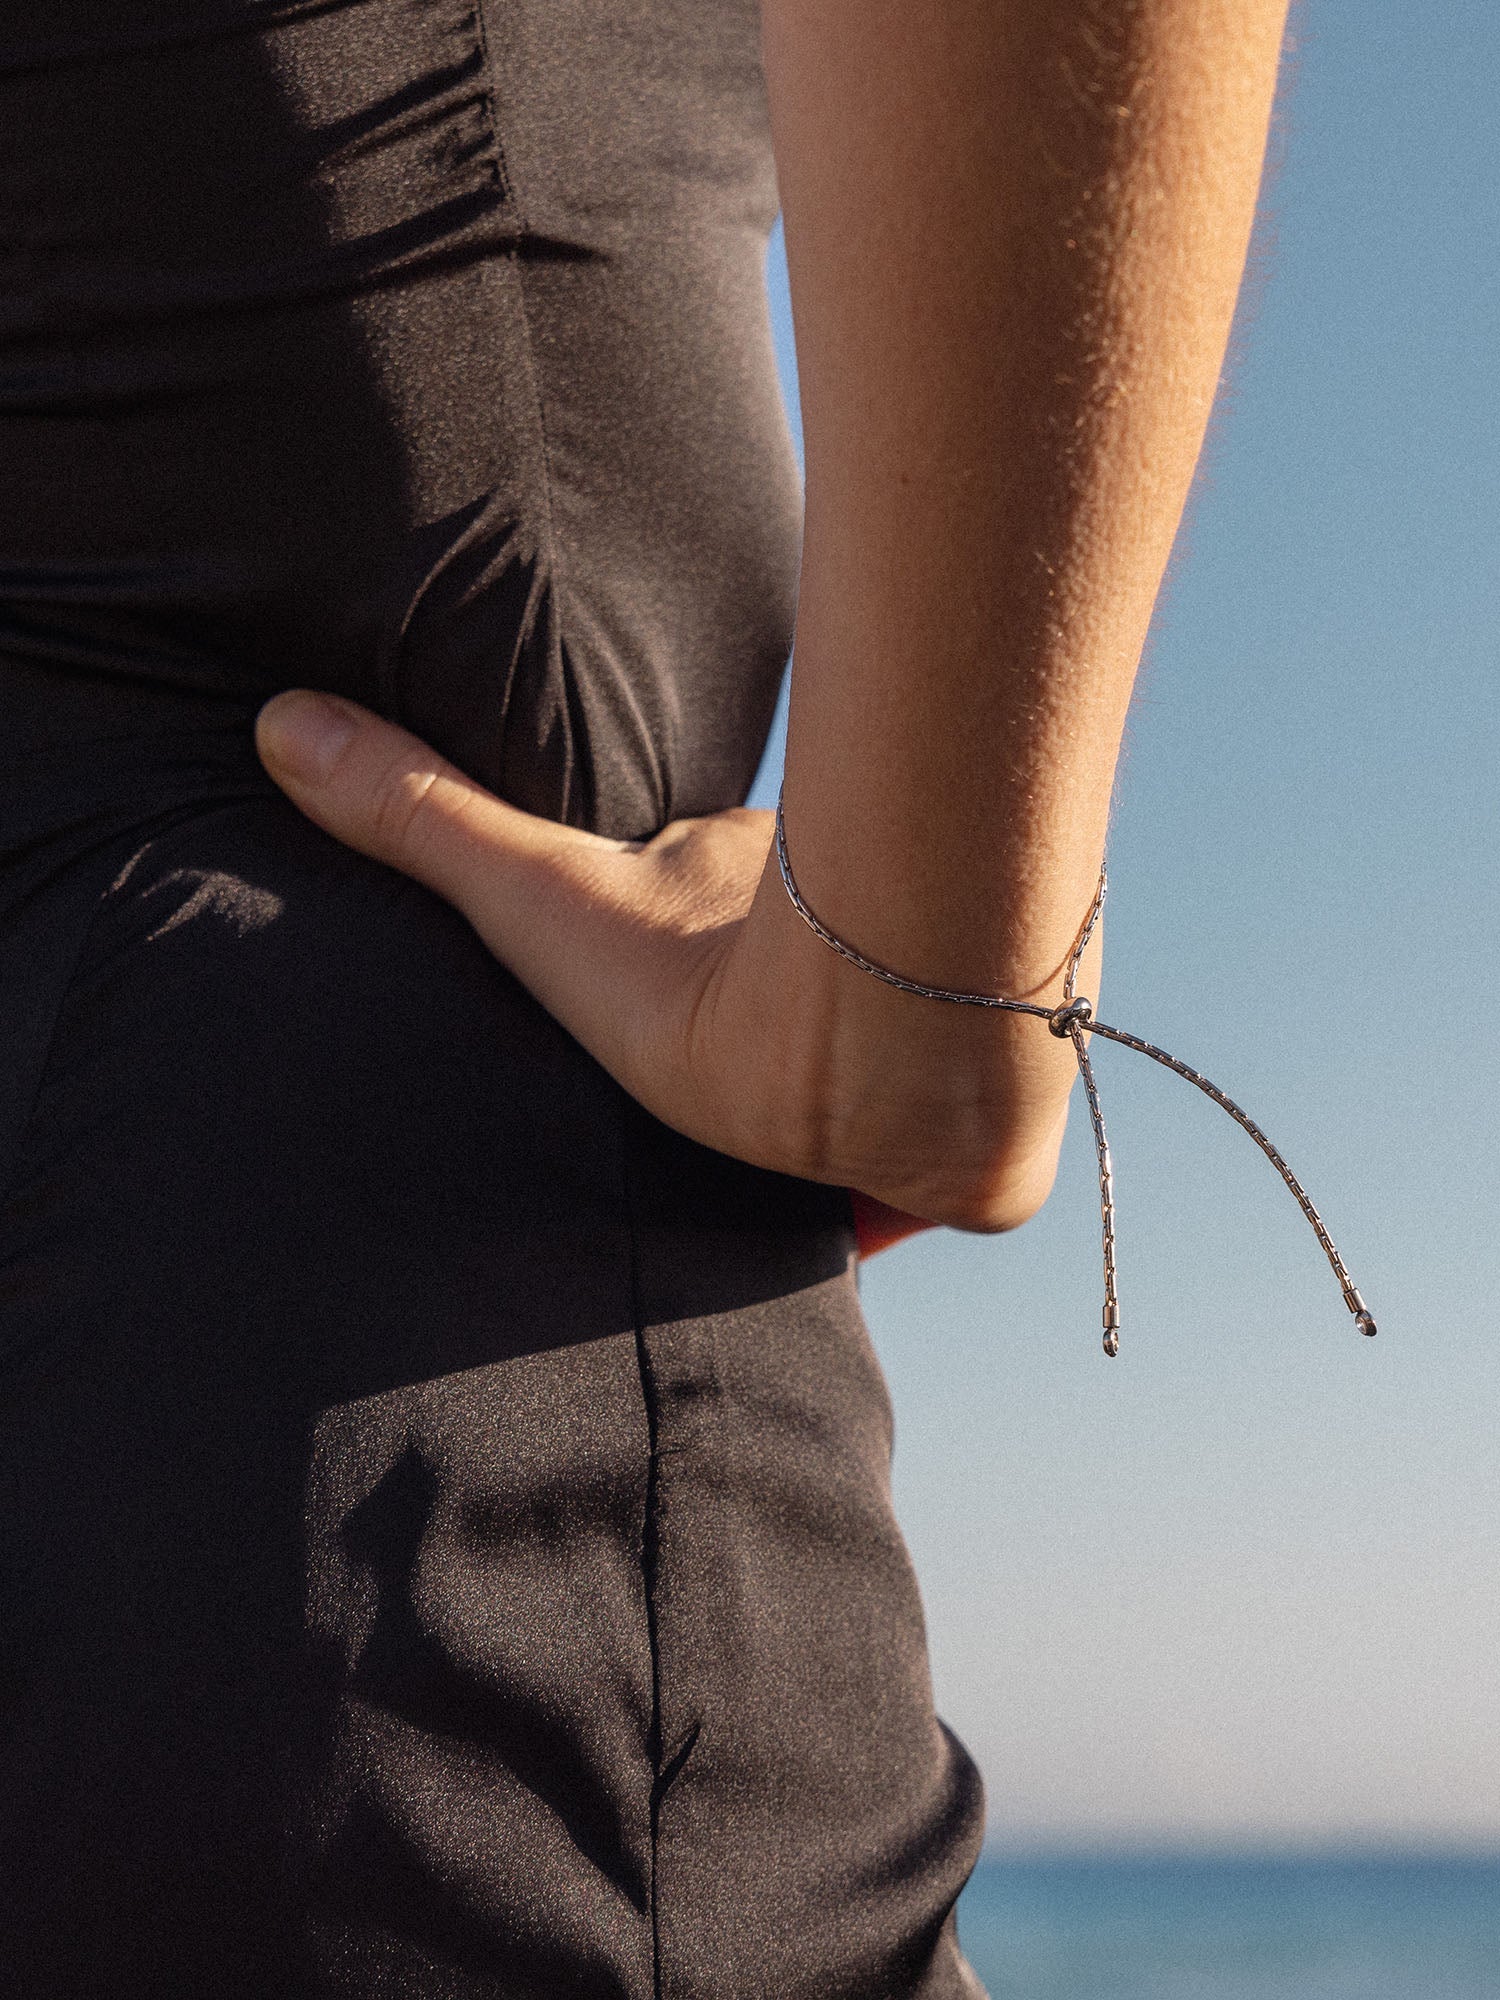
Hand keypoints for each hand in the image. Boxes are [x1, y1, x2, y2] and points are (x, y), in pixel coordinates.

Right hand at [255, 692, 1083, 1233]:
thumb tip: (280, 722)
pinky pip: (941, 1173)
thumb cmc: (720, 974)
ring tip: (782, 1169)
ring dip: (843, 1119)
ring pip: (886, 1078)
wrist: (896, 1040)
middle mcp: (870, 942)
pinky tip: (851, 1227)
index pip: (722, 901)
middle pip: (807, 983)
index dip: (691, 932)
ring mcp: (944, 1041)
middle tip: (722, 1081)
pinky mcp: (992, 1152)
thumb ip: (427, 822)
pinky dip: (900, 1195)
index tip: (665, 975)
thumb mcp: (545, 903)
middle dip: (771, 1019)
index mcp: (761, 886)